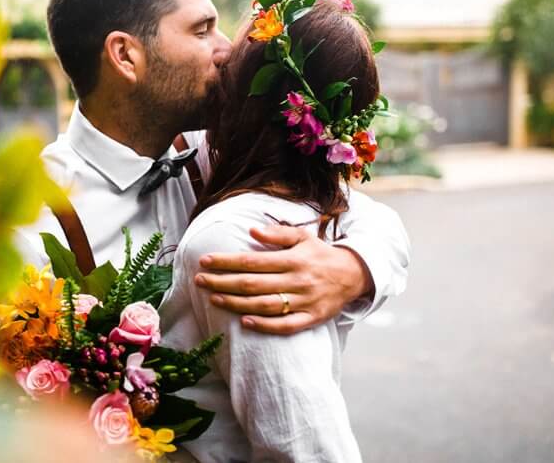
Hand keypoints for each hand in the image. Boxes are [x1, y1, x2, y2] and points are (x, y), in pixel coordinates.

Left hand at [194, 224, 372, 334]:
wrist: (354, 275)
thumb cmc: (321, 254)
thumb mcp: (302, 236)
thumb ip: (277, 233)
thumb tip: (252, 229)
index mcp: (292, 259)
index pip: (252, 261)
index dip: (226, 261)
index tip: (204, 261)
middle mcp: (297, 280)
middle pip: (253, 284)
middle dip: (222, 282)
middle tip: (199, 281)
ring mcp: (304, 301)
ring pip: (264, 305)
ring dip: (236, 303)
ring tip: (214, 298)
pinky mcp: (311, 318)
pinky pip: (285, 325)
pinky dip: (264, 325)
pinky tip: (244, 322)